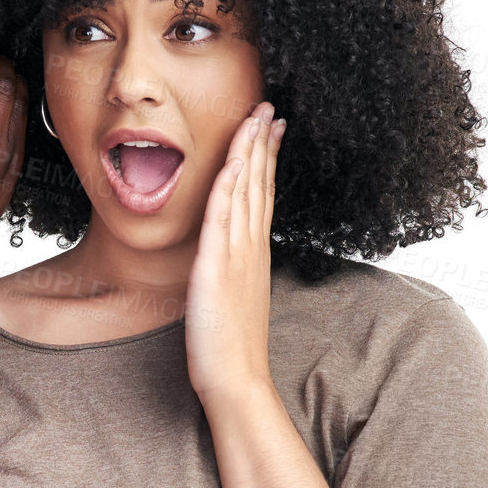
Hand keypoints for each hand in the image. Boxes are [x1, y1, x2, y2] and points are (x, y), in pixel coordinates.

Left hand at [184, 100, 284, 406]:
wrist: (235, 379)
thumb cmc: (230, 345)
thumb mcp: (232, 296)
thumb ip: (231, 270)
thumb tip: (225, 255)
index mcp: (254, 253)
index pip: (261, 195)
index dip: (265, 159)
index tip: (271, 128)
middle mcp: (250, 248)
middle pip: (259, 185)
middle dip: (263, 143)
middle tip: (270, 108)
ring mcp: (236, 257)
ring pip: (245, 193)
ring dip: (249, 153)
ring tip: (256, 118)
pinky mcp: (216, 269)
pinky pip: (223, 221)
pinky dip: (229, 190)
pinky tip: (232, 164)